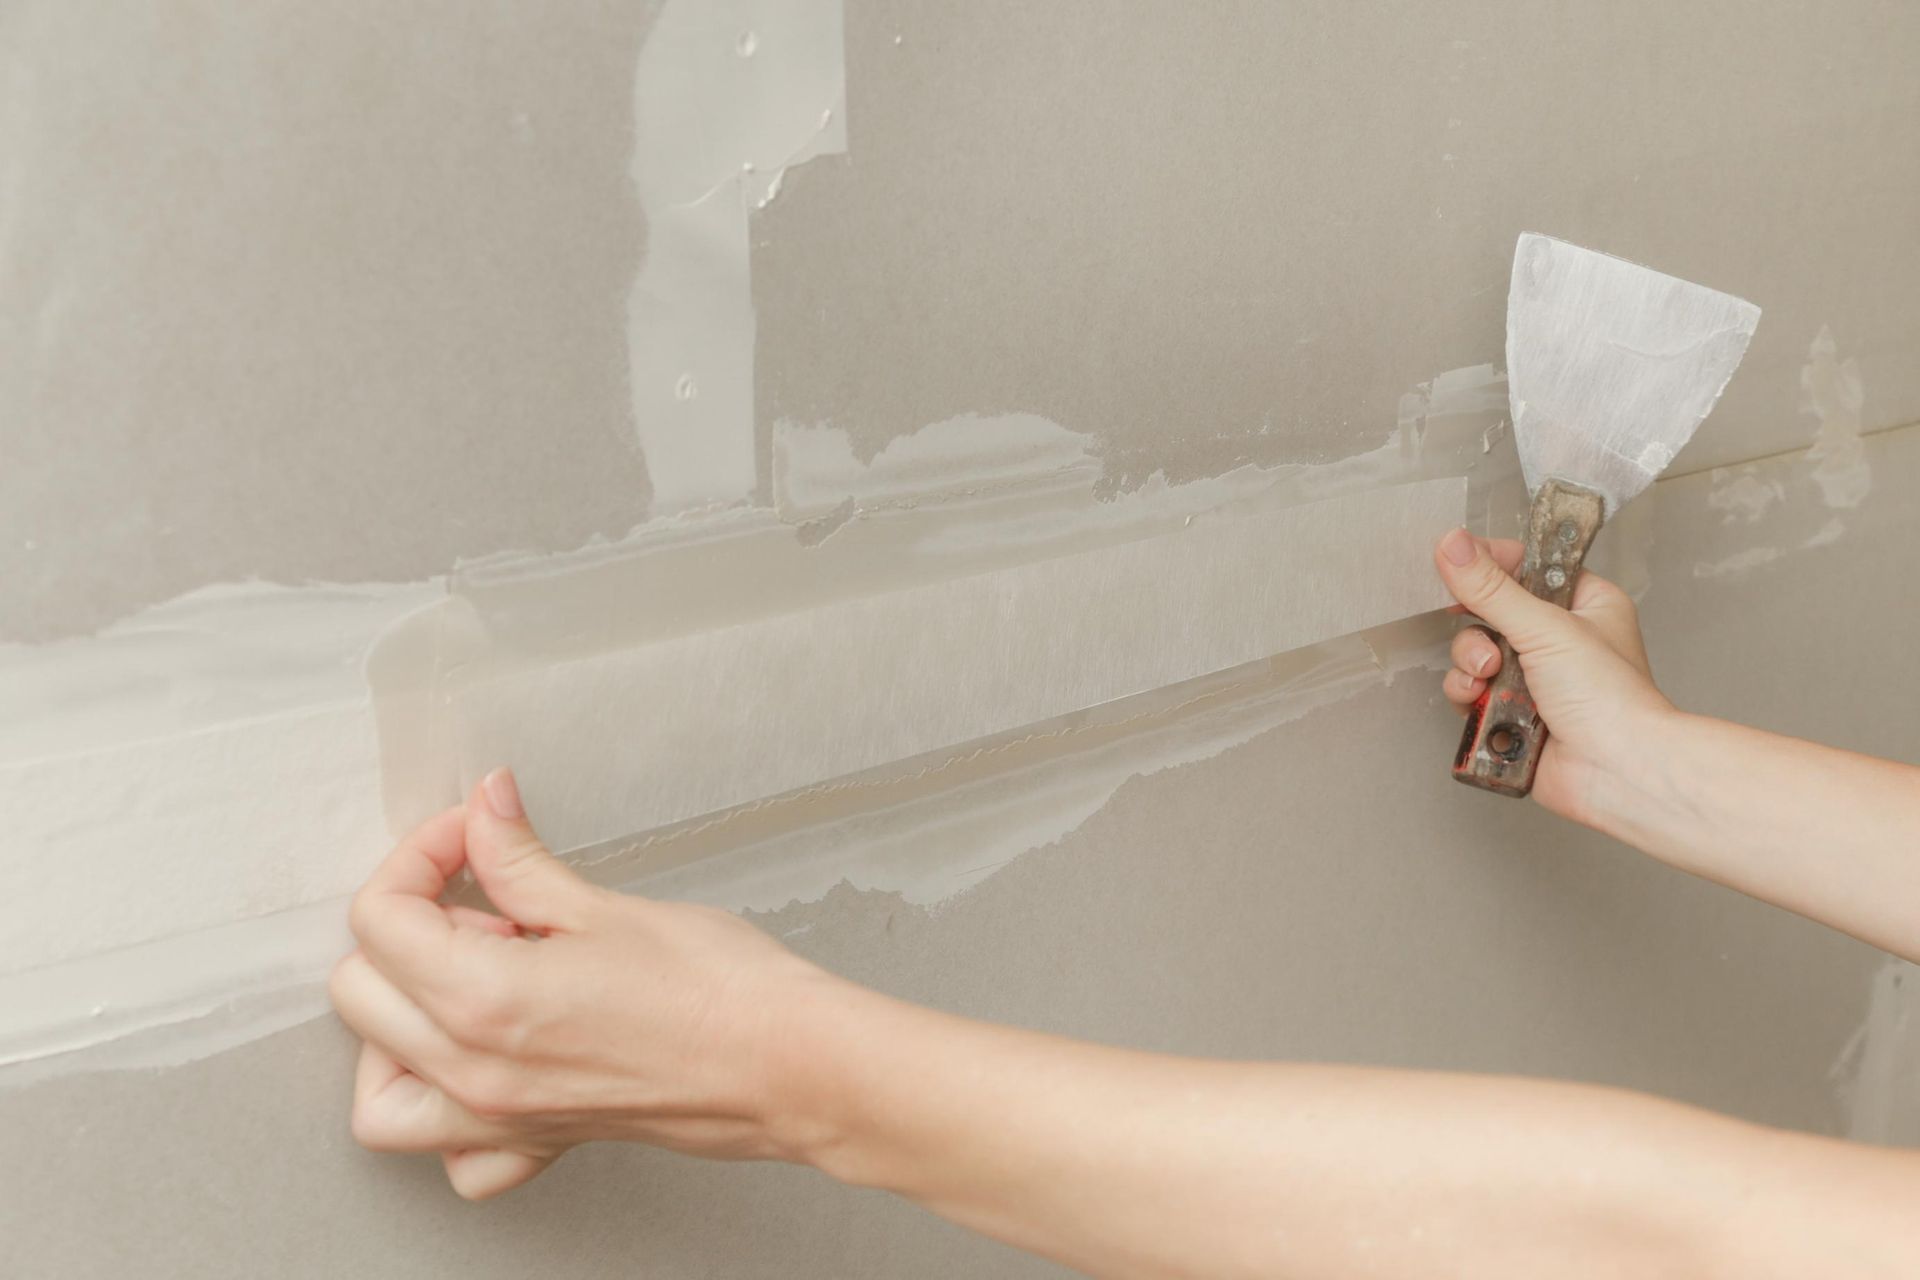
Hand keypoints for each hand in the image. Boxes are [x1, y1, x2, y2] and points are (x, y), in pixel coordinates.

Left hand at [329, 768, 848, 1199]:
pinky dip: (445, 1115)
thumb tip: (483, 808)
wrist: (784, 1061)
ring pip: (378, 1091)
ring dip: (396, 1026)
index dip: (421, 855)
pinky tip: (485, 1061)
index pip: (382, 918)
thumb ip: (520, 859)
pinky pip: (453, 1155)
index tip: (471, 835)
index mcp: (484, 998)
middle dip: (409, 926)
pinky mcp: (538, 1139)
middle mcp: (474, 1070)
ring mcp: (500, 1116)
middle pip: (362, 991)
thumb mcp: (605, 904)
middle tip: (484, 898)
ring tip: (461, 980)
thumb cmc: (718, 989)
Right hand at [1433, 529, 1672, 824]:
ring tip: (1489, 679)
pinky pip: (1470, 693)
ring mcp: (1534, 679)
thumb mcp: (1547, 627)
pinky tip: (1485, 705)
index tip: (1464, 565)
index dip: (1492, 566)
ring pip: (1474, 654)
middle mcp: (1558, 640)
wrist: (1616, 771)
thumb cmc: (1612, 700)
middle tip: (1489, 642)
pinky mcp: (1512, 714)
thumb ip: (1492, 588)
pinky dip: (1469, 698)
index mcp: (1583, 605)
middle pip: (1490, 612)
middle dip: (1477, 629)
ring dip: (1470, 666)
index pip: (1525, 566)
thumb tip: (1454, 545)